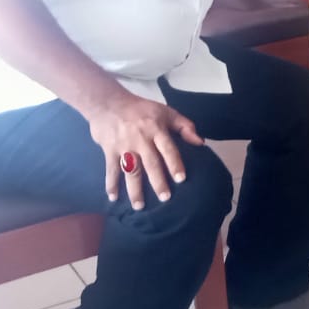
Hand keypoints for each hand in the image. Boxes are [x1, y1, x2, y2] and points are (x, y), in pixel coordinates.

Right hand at [85, 91, 202, 210]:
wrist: (108, 103)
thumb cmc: (141, 109)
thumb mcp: (166, 112)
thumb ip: (185, 127)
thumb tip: (200, 143)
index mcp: (156, 129)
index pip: (167, 149)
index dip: (174, 164)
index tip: (181, 179)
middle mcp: (140, 139)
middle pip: (150, 163)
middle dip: (157, 182)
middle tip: (164, 198)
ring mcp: (124, 146)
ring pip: (130, 171)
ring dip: (134, 189)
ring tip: (139, 206)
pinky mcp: (109, 150)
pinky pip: (111, 169)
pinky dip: (111, 184)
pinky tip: (113, 197)